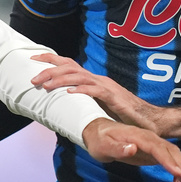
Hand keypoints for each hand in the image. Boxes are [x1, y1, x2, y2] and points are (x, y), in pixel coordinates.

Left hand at [30, 53, 169, 134]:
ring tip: (46, 85)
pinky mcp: (114, 98)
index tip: (33, 60)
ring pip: (79, 77)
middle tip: (33, 78)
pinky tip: (70, 93)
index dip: (50, 60)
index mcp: (92, 80)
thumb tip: (62, 104)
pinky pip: (96, 91)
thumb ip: (83, 101)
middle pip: (70, 68)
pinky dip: (82, 90)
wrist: (147, 121)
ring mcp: (106, 86)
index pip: (68, 64)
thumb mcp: (97, 105)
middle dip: (49, 70)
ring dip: (60, 80)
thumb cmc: (122, 115)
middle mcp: (97, 79)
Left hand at [81, 118, 180, 181]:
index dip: (167, 159)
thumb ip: (118, 148)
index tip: (177, 172)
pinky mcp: (152, 151)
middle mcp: (148, 137)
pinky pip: (169, 159)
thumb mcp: (103, 145)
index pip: (155, 147)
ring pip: (172, 154)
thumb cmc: (100, 140)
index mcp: (137, 135)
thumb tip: (133, 148)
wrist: (97, 132)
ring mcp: (152, 144)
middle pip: (169, 150)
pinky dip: (176, 170)